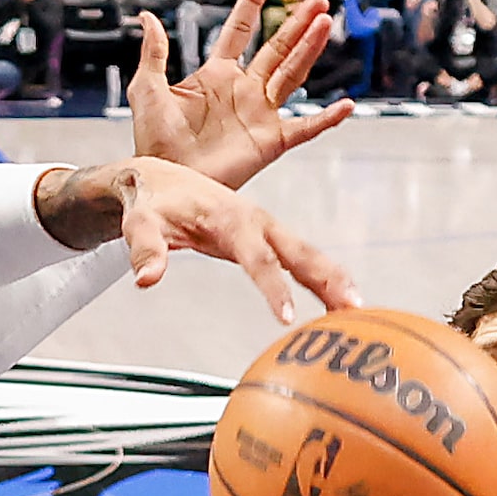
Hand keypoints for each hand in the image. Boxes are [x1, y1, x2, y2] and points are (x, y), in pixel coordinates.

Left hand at [50, 157, 358, 321]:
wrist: (155, 178)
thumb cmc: (149, 202)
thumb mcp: (139, 224)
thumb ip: (145, 249)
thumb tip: (146, 279)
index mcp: (229, 217)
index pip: (256, 257)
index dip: (273, 287)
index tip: (287, 317)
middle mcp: (255, 220)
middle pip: (297, 251)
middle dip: (326, 278)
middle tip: (353, 308)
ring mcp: (263, 228)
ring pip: (306, 254)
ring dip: (333, 279)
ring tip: (358, 311)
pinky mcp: (264, 237)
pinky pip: (298, 259)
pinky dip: (321, 278)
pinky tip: (338, 302)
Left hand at [130, 0, 352, 187]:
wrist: (166, 179)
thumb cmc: (153, 140)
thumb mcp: (148, 90)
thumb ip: (154, 53)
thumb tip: (147, 17)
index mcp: (216, 75)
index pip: (238, 32)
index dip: (250, 5)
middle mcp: (244, 90)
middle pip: (277, 48)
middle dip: (296, 23)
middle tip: (316, 0)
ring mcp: (260, 114)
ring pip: (293, 74)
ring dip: (310, 49)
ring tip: (325, 23)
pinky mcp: (270, 142)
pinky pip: (305, 129)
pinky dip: (327, 119)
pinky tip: (346, 105)